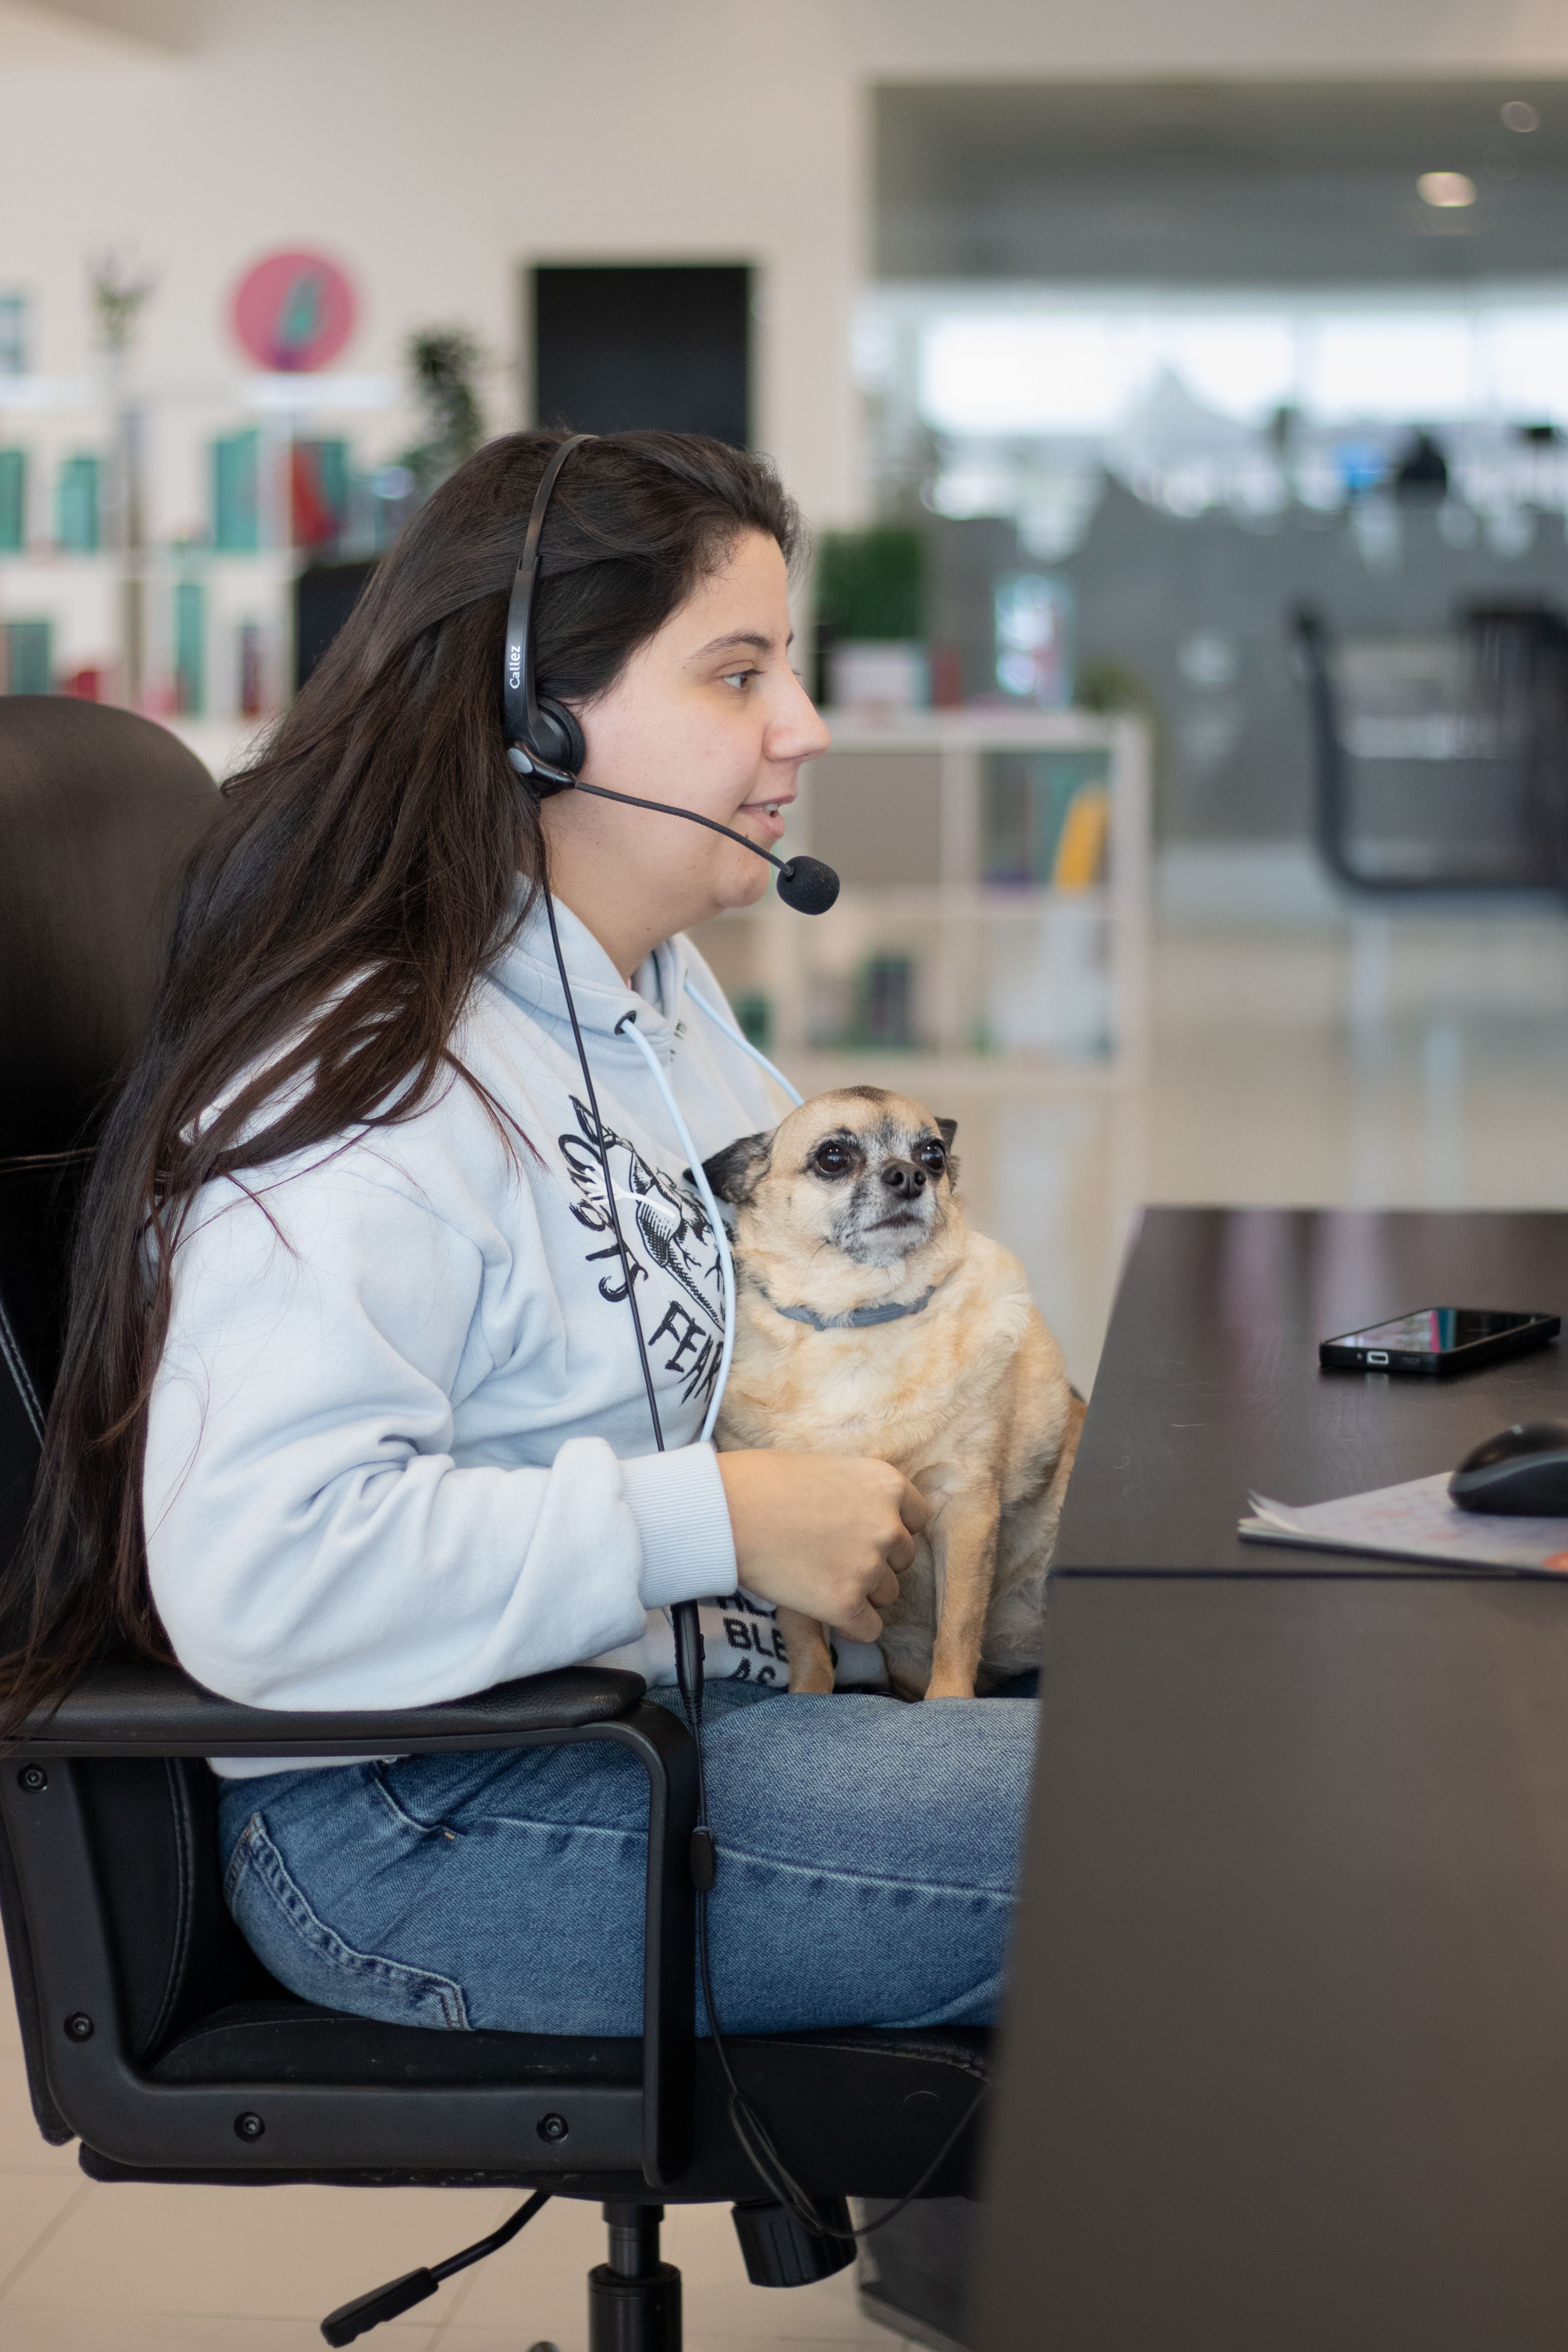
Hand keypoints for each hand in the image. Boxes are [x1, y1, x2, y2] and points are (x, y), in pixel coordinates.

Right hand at [714, 1450, 927, 1643]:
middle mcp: (889, 1526)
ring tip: (817, 1577)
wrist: (725, 1511)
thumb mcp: (826, 1470)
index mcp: (888, 1485)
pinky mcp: (846, 1603)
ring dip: (860, 1592)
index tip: (861, 1533)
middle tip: (832, 1556)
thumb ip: (857, 1496)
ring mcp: (869, 1567)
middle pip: (902, 1560)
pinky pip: (869, 1629)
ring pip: (886, 1595)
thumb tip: (861, 1520)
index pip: (916, 1519)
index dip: (889, 1528)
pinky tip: (823, 1609)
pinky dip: (850, 1624)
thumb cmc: (762, 1482)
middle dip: (874, 1561)